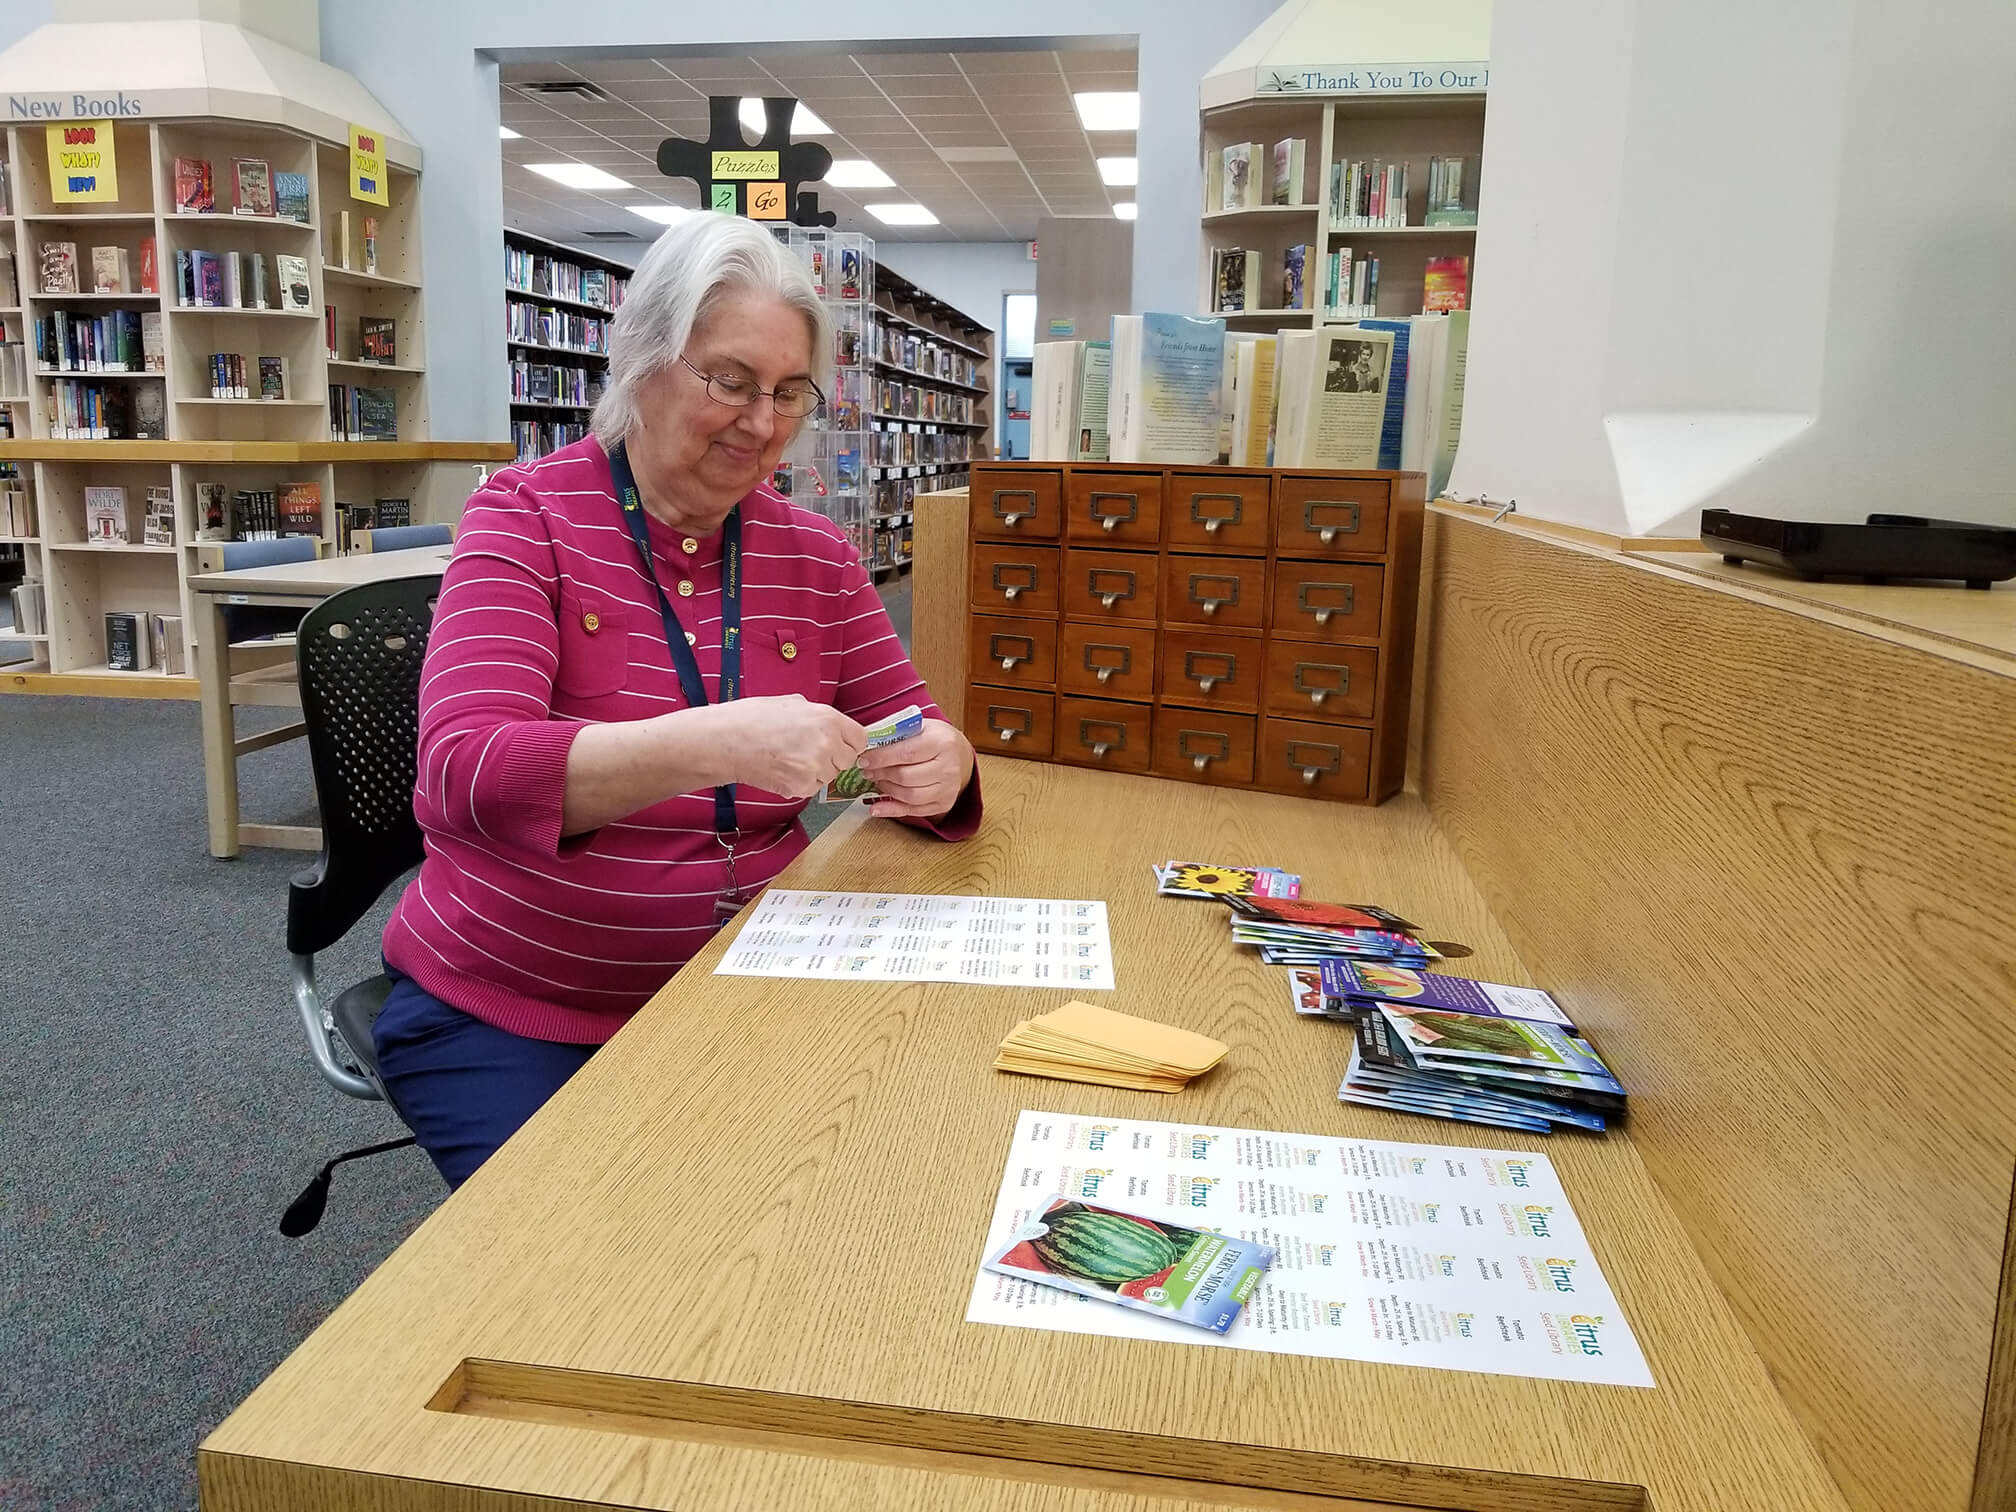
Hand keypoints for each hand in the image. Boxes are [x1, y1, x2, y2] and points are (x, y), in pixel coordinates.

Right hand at [718, 695, 867, 798]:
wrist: (726, 741)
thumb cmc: (753, 718)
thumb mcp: (792, 703)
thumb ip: (817, 715)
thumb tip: (829, 724)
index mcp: (828, 719)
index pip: (860, 739)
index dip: (849, 743)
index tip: (839, 745)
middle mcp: (828, 743)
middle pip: (847, 760)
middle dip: (832, 758)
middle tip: (806, 752)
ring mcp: (816, 767)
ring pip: (829, 776)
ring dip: (816, 772)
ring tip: (789, 759)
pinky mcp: (802, 786)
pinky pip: (812, 788)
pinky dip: (800, 784)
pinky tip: (782, 770)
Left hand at [857, 718, 974, 820]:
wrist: (960, 754)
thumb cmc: (934, 738)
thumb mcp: (920, 727)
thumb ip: (896, 733)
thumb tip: (866, 741)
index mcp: (943, 742)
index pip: (907, 752)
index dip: (882, 758)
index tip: (864, 759)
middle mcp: (949, 767)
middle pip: (907, 777)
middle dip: (882, 774)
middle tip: (868, 770)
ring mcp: (948, 788)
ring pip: (910, 796)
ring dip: (887, 790)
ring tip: (877, 781)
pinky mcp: (944, 804)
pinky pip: (914, 811)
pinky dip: (892, 810)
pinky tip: (876, 807)